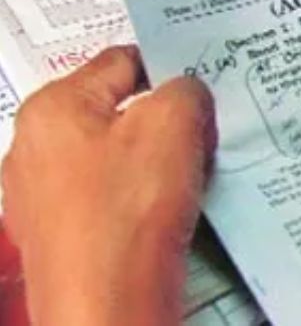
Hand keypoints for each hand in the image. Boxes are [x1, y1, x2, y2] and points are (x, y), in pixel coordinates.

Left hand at [2, 46, 215, 325]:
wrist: (105, 307)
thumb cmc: (128, 213)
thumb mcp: (174, 124)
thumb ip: (185, 90)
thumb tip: (186, 95)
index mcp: (50, 108)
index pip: (123, 62)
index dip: (170, 68)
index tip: (206, 85)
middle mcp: (31, 147)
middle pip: (117, 112)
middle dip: (163, 120)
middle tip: (203, 133)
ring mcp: (39, 196)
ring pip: (115, 156)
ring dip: (156, 161)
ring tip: (190, 175)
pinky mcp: (59, 235)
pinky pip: (110, 197)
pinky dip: (141, 198)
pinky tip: (167, 211)